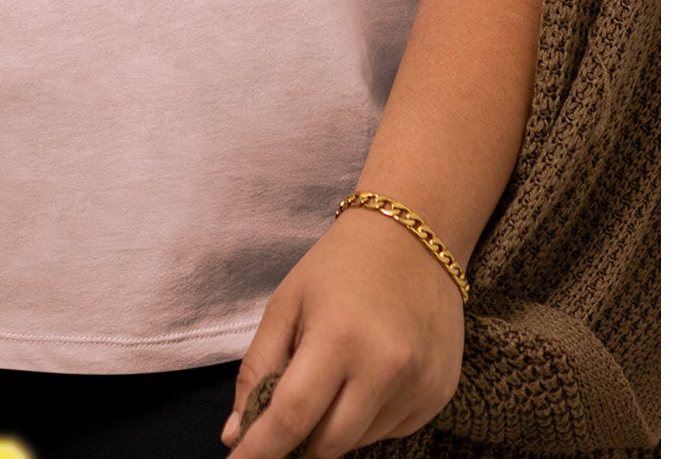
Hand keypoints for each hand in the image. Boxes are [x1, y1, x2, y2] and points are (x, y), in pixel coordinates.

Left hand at [222, 206, 464, 458]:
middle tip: (284, 419)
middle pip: (327, 443)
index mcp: (338, 337)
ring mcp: (418, 386)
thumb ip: (258, 369)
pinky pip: (390, 431)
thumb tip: (234, 435)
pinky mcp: (440, 395)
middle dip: (297, 442)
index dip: (260, 451)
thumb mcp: (287, 303)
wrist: (415, 237)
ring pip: (358, 442)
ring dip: (333, 428)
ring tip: (334, 377)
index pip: (292, 417)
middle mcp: (384, 368)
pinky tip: (366, 377)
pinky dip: (367, 419)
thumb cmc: (339, 266)